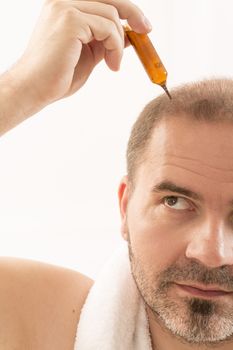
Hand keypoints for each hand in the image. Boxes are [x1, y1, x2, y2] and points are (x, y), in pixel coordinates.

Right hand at [13, 0, 151, 107]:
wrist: (35, 89)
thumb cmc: (58, 75)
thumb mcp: (89, 54)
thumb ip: (106, 40)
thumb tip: (129, 33)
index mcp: (65, 6)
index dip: (127, 9)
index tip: (142, 26)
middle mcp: (63, 1)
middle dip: (134, 14)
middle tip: (147, 32)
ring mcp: (65, 7)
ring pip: (112, 15)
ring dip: (119, 43)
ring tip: (114, 65)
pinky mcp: (70, 20)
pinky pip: (108, 28)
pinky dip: (116, 48)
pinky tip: (112, 65)